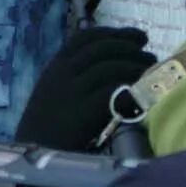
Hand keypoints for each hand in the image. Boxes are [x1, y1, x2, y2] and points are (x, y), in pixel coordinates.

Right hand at [14, 24, 156, 151]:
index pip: (86, 37)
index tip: (137, 37)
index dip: (115, 34)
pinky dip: (129, 88)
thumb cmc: (48, 125)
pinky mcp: (81, 113)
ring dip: (134, 65)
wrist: (34, 152)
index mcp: (56, 66)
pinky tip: (142, 93)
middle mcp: (62, 73)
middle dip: (129, 47)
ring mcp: (71, 92)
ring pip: (109, 67)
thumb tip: (112, 64)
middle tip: (149, 54)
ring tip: (150, 71)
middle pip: (101, 49)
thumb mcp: (55, 91)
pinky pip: (111, 92)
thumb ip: (75, 76)